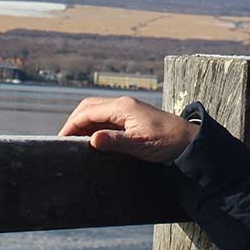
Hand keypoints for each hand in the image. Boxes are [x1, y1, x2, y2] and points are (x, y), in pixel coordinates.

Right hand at [58, 96, 198, 162]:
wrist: (189, 140)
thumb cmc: (166, 142)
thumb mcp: (139, 144)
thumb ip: (115, 141)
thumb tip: (92, 139)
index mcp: (122, 107)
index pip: (87, 112)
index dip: (71, 125)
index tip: (60, 141)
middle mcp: (123, 105)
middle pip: (89, 107)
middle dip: (74, 122)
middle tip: (65, 142)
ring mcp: (127, 110)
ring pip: (97, 111)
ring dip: (84, 124)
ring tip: (75, 143)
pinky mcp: (132, 117)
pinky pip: (107, 117)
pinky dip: (95, 126)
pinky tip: (93, 140)